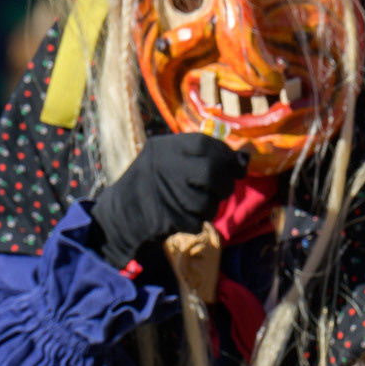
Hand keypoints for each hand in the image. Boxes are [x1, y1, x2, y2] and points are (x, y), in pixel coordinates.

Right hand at [92, 134, 243, 268]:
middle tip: (222, 188)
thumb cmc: (153, 184)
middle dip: (225, 184)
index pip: (205, 144)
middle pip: (212, 172)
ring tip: (198, 204)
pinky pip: (198, 221)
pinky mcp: (167, 218)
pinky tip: (184, 216)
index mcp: (164, 147)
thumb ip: (206, 157)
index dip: (226, 155)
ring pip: (209, 201)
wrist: (119, 215)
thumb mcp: (171, 160)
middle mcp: (164, 166)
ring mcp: (165, 193)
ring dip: (211, 206)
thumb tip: (246, 157)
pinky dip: (197, 222)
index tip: (236, 166)